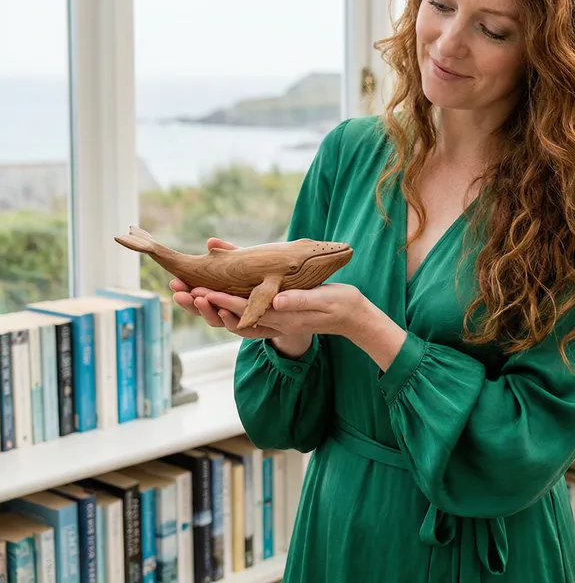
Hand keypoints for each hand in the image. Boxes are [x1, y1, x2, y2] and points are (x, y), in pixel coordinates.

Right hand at [169, 238, 281, 339]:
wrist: (295, 305)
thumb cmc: (265, 282)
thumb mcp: (247, 266)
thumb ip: (230, 256)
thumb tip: (210, 242)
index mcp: (222, 300)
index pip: (197, 298)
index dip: (185, 292)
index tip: (174, 283)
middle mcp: (228, 314)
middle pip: (203, 313)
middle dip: (190, 304)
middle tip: (180, 294)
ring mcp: (243, 323)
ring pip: (219, 322)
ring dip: (208, 311)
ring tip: (200, 299)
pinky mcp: (260, 329)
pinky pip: (243, 328)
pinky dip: (232, 320)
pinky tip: (225, 311)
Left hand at [199, 282, 366, 338]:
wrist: (352, 316)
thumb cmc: (340, 305)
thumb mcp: (323, 299)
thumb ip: (300, 301)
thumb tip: (277, 301)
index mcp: (282, 319)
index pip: (246, 311)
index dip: (222, 302)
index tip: (202, 292)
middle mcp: (272, 323)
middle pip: (230, 318)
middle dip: (204, 306)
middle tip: (179, 292)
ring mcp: (272, 321)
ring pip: (232, 318)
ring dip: (208, 307)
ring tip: (185, 294)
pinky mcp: (273, 315)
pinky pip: (242, 314)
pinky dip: (224, 306)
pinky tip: (212, 294)